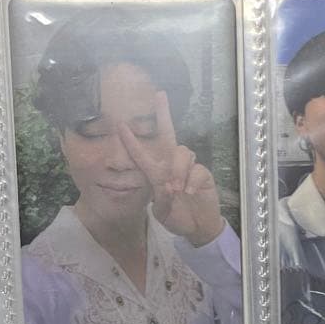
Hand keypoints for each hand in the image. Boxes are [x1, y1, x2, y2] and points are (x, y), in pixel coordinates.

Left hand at [118, 91, 223, 247]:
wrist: (198, 228)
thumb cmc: (178, 218)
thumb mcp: (163, 212)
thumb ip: (163, 200)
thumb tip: (170, 187)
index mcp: (157, 173)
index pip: (142, 154)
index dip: (132, 141)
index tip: (121, 125)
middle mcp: (172, 165)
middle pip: (168, 134)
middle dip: (164, 114)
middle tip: (160, 96)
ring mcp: (189, 168)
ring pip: (182, 153)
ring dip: (178, 170)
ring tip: (178, 190)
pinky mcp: (204, 174)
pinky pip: (198, 169)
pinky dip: (192, 180)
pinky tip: (189, 192)